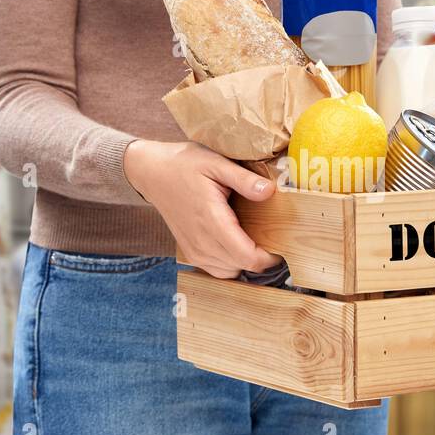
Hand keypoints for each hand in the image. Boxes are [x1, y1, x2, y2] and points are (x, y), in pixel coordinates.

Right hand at [125, 140, 278, 278]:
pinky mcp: (190, 253)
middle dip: (261, 257)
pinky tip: (236, 244)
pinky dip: (231, 263)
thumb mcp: (216, 163)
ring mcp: (194, 251)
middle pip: (242, 267)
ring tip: (255, 239)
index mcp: (211, 220)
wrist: (152, 173)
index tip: (282, 243)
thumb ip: (244, 180)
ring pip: (230, 272)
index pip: (247, 257)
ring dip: (245, 261)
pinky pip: (218, 270)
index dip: (269, 257)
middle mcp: (201, 242)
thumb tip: (269, 191)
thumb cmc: (184, 165)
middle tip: (273, 237)